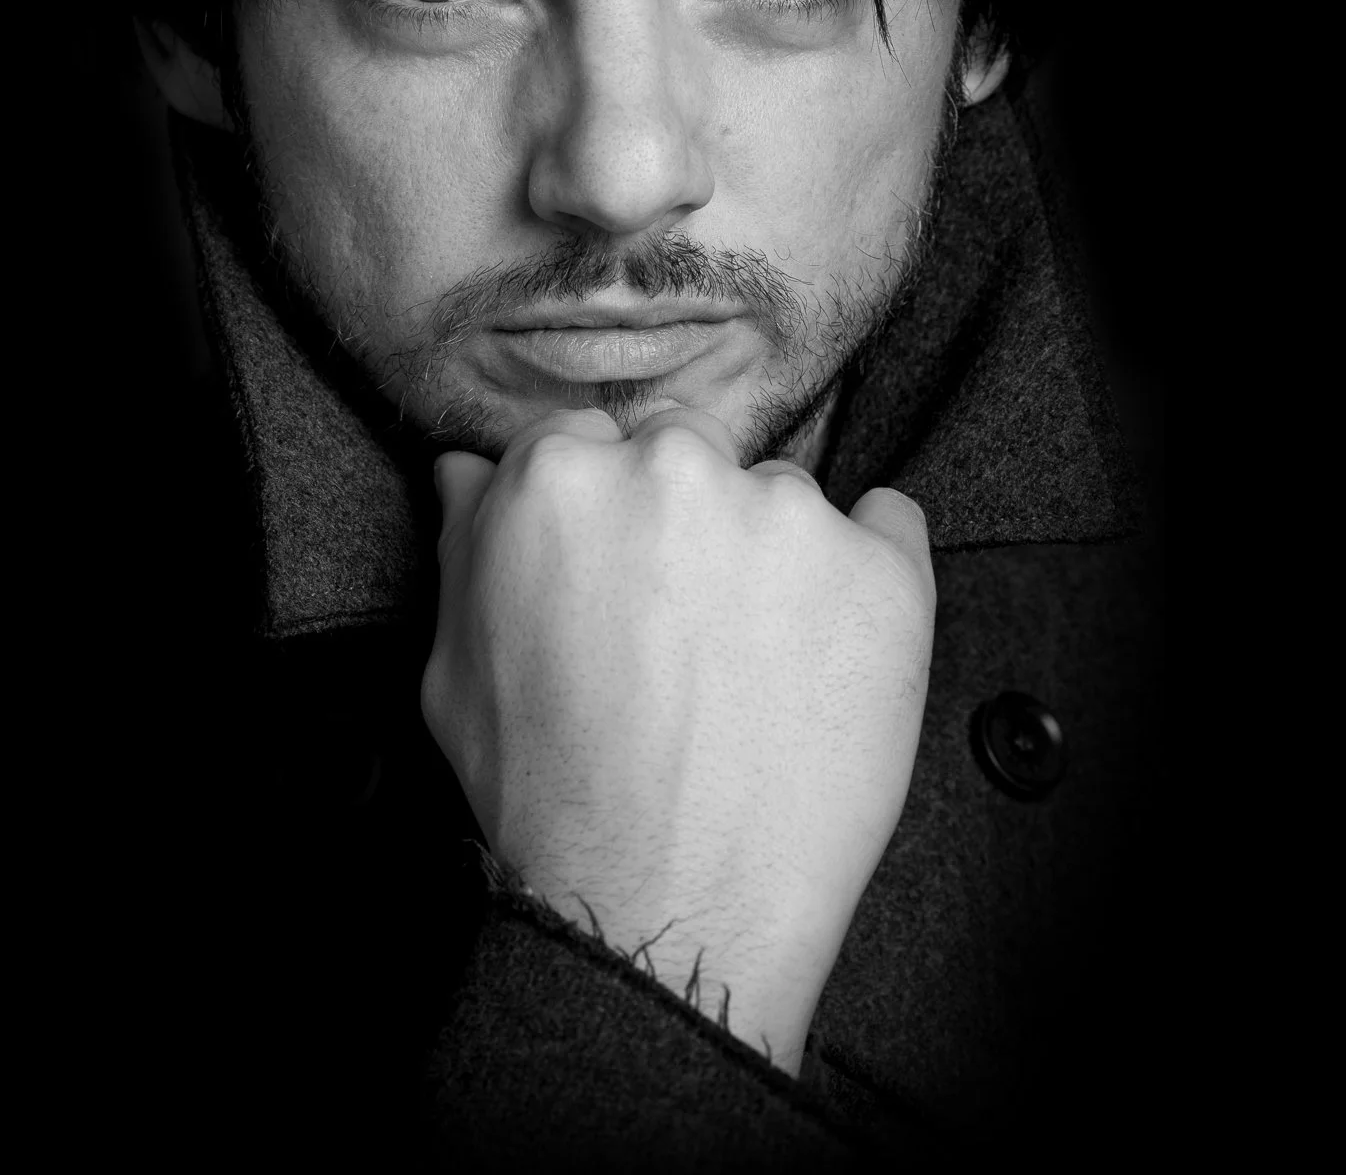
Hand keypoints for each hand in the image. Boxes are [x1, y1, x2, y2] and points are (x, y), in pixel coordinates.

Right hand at [421, 406, 934, 1072]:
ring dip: (773, 556)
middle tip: (686, 624)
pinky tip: (833, 649)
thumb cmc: (548, 795)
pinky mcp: (883, 570)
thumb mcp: (455, 668)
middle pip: (689, 450)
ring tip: (756, 668)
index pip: (592, 439)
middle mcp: (676, 469)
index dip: (607, 510)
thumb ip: (467, 544)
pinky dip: (867, 575)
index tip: (623, 570)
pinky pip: (890, 528)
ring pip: (783, 498)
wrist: (665, 906)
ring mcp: (789, 515)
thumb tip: (471, 470)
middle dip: (687, 517)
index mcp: (561, 476)